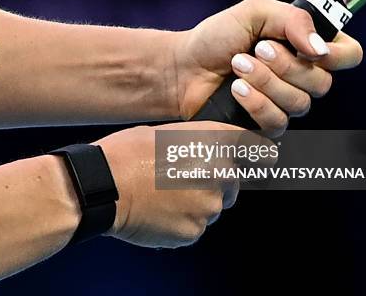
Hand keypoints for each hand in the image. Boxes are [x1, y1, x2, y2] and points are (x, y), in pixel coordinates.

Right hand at [95, 121, 244, 248]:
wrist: (103, 185)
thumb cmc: (127, 154)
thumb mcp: (166, 134)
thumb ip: (197, 146)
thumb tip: (210, 158)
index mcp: (213, 142)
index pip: (256, 148)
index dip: (259, 154)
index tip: (262, 160)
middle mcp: (219, 172)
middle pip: (232, 182)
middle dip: (212, 183)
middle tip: (179, 180)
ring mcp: (209, 205)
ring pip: (212, 207)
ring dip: (195, 203)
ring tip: (162, 196)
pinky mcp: (194, 230)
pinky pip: (195, 226)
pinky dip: (181, 221)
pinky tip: (158, 211)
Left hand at [172, 0, 362, 134]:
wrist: (183, 67)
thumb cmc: (216, 38)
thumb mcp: (255, 12)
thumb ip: (293, 20)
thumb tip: (320, 49)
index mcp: (306, 46)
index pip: (349, 55)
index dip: (336, 55)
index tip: (309, 49)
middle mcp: (302, 76)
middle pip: (323, 83)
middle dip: (286, 66)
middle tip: (256, 50)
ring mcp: (284, 103)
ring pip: (299, 104)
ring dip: (266, 81)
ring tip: (237, 65)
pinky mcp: (265, 124)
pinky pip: (278, 122)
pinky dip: (256, 103)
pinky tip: (237, 90)